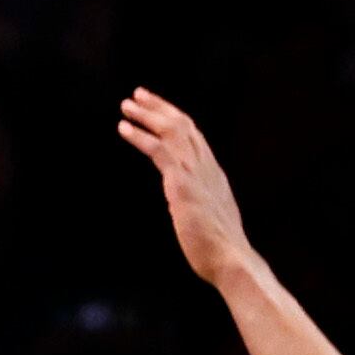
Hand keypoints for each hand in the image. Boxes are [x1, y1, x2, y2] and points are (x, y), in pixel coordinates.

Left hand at [116, 88, 255, 289]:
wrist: (231, 259)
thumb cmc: (219, 248)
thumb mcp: (209, 217)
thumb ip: (200, 203)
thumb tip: (191, 205)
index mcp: (213, 174)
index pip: (194, 136)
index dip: (176, 118)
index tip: (160, 109)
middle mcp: (207, 166)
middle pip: (183, 125)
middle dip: (160, 107)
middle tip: (138, 95)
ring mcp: (196, 172)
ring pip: (171, 130)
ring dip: (147, 115)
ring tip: (127, 105)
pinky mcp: (182, 183)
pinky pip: (159, 150)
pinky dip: (140, 136)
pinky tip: (124, 128)